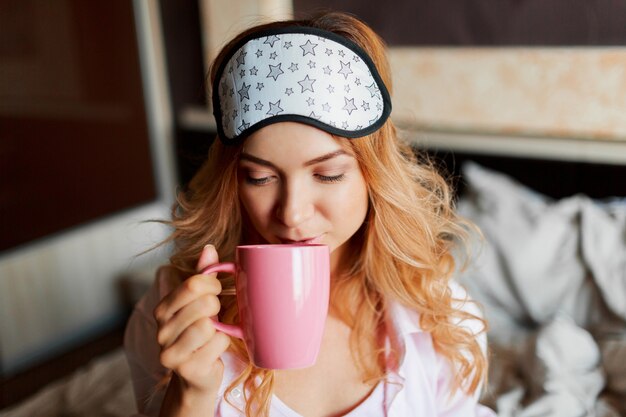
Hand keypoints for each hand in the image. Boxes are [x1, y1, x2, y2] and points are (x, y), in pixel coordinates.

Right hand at [154, 245, 230, 395]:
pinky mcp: (186, 369)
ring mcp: (170, 351)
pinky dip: (223, 344)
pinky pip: (218, 343)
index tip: (216, 292)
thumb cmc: (200, 335)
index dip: (213, 285)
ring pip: (209, 325)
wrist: (196, 378)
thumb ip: (203, 276)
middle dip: (217, 308)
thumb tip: (209, 248)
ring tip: (213, 334)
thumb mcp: (199, 303)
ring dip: (219, 329)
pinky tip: (214, 350)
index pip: (193, 284)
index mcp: (162, 309)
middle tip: (215, 316)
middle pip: (204, 304)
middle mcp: (161, 329)